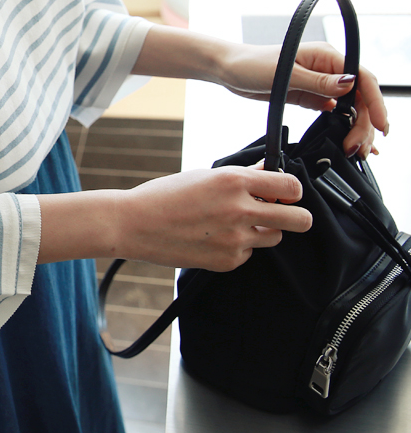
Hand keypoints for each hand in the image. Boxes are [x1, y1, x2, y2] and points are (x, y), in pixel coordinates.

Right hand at [115, 166, 312, 271]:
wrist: (133, 224)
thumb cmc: (163, 196)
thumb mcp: (203, 176)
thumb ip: (241, 176)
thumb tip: (268, 172)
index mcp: (233, 181)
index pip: (291, 186)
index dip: (292, 190)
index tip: (285, 192)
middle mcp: (240, 209)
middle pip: (299, 219)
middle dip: (296, 216)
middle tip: (283, 213)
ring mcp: (235, 239)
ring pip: (274, 237)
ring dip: (262, 230)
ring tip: (234, 224)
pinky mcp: (227, 261)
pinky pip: (248, 254)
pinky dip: (237, 247)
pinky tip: (212, 238)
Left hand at [217, 40, 388, 159]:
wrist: (229, 70)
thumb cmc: (252, 64)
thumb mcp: (285, 73)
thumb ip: (318, 81)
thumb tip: (349, 84)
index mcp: (327, 56)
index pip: (363, 79)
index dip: (376, 103)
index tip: (381, 125)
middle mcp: (329, 70)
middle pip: (360, 98)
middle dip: (364, 124)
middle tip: (357, 148)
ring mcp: (322, 85)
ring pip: (351, 108)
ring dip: (356, 129)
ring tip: (355, 151)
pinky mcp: (312, 97)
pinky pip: (335, 114)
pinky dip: (344, 129)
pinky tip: (350, 143)